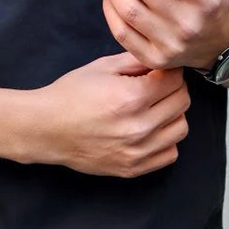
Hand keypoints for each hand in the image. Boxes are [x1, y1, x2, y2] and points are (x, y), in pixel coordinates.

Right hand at [28, 50, 190, 177]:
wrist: (46, 128)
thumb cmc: (70, 94)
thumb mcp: (102, 67)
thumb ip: (136, 61)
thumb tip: (161, 60)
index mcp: (131, 97)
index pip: (175, 80)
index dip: (169, 70)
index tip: (160, 70)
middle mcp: (138, 127)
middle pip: (182, 102)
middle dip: (173, 89)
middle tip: (157, 86)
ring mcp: (137, 151)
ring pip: (180, 129)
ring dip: (172, 114)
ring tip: (154, 108)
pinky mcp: (133, 168)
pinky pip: (169, 154)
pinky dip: (165, 140)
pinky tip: (149, 130)